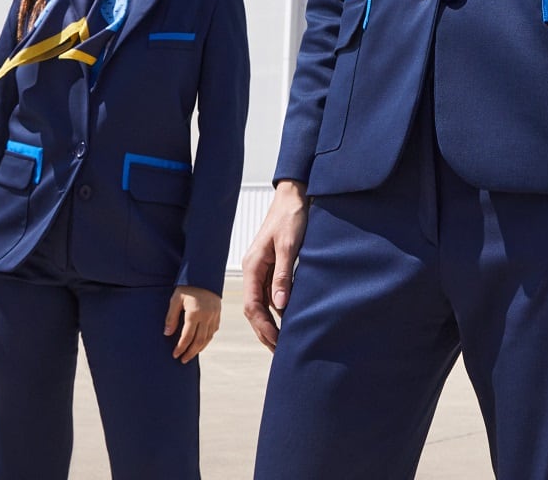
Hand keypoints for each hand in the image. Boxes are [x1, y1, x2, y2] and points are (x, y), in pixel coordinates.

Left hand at [165, 286, 221, 361]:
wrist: (204, 274)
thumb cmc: (187, 286)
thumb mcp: (175, 299)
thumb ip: (171, 317)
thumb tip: (167, 334)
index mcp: (195, 313)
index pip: (187, 336)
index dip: (180, 348)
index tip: (175, 355)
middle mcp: (206, 316)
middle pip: (199, 340)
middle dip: (190, 352)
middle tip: (183, 360)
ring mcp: (214, 315)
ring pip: (208, 337)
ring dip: (199, 348)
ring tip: (191, 355)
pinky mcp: (218, 313)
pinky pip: (214, 330)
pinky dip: (207, 339)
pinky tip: (201, 343)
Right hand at [241, 180, 309, 350]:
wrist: (294, 195)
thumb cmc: (290, 217)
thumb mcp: (288, 245)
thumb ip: (283, 275)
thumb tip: (280, 306)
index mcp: (253, 266)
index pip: (253, 305)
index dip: (264, 326)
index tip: (277, 342)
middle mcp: (254, 270)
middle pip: (255, 309)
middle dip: (265, 330)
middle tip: (280, 351)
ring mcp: (262, 269)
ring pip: (263, 303)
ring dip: (271, 322)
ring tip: (283, 341)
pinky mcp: (272, 266)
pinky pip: (271, 293)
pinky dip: (278, 308)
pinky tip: (288, 318)